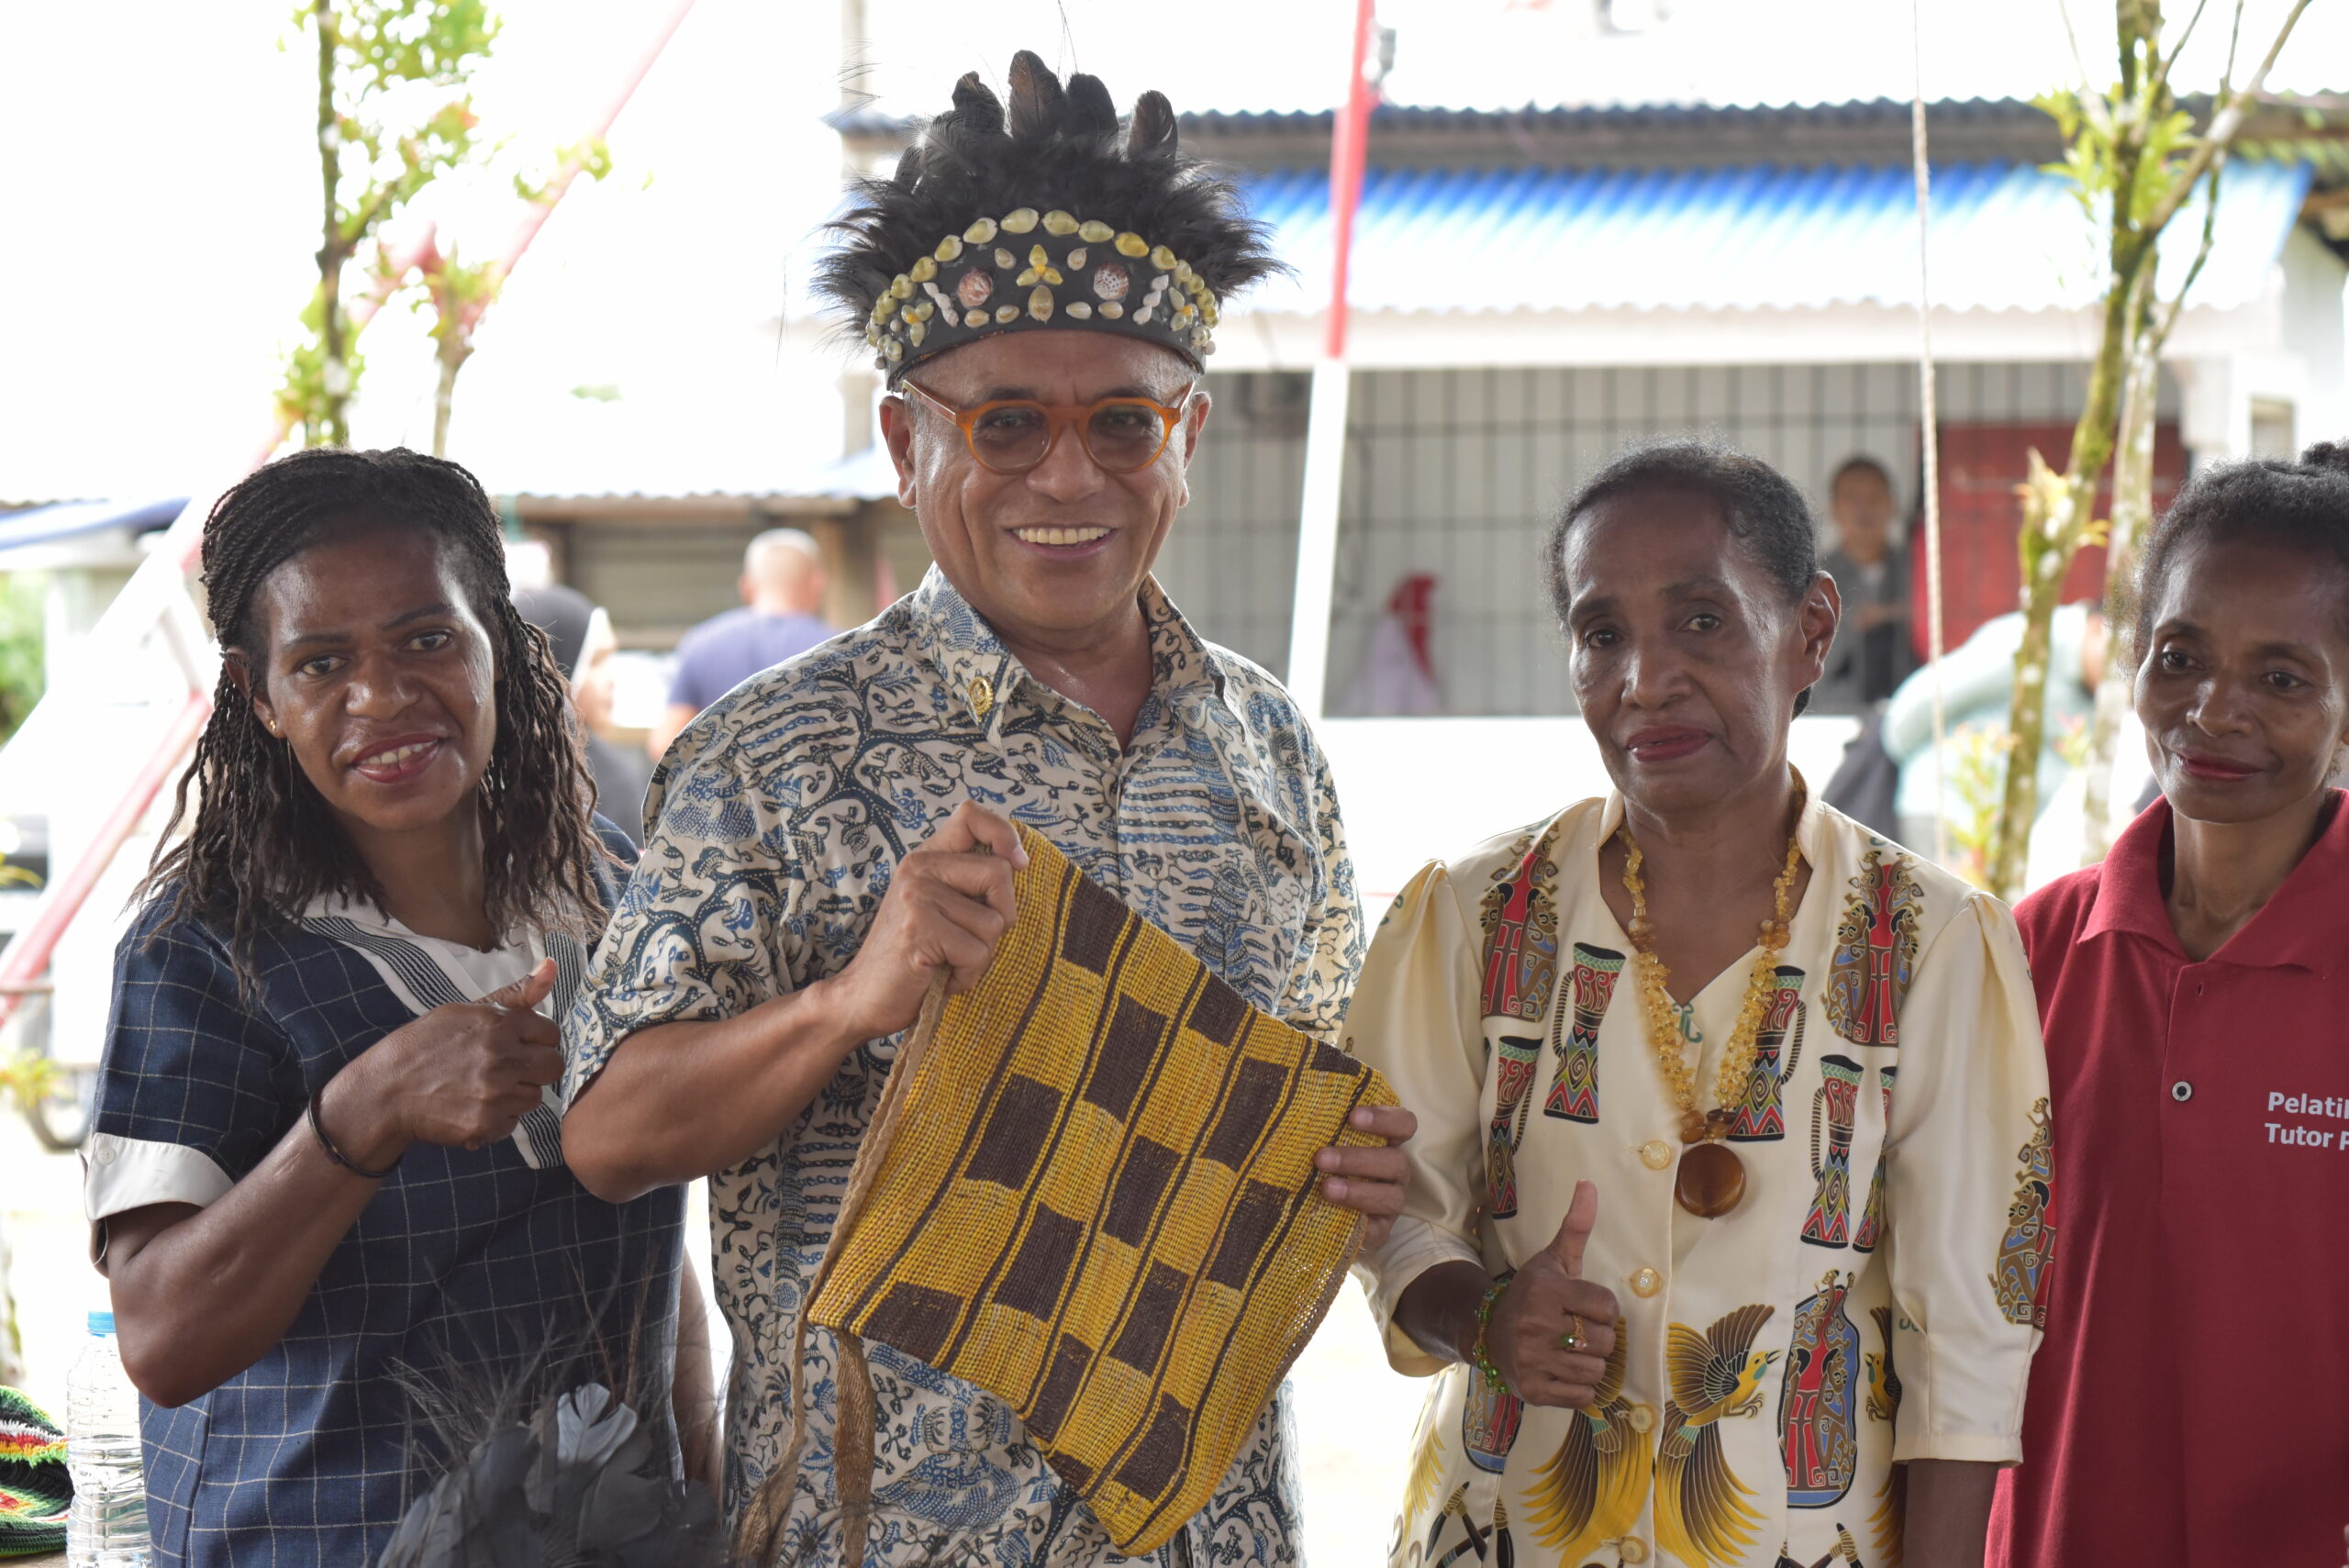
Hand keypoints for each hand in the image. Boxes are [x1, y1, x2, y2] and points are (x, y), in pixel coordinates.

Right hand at [331, 959, 564, 1160]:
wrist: (384, 1092)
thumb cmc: (425, 1047)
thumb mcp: (465, 1011)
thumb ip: (515, 994)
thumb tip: (551, 966)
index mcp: (499, 1023)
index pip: (552, 1034)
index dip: (536, 1040)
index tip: (518, 1045)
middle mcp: (501, 1057)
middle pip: (553, 1067)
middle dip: (536, 1068)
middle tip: (508, 1069)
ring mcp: (494, 1093)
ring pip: (535, 1096)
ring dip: (516, 1094)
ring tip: (484, 1088)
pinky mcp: (485, 1124)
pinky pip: (513, 1122)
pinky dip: (497, 1119)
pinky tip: (472, 1107)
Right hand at [822, 801, 1027, 1043]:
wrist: (863, 998)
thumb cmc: (914, 959)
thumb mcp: (940, 909)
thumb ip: (968, 884)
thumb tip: (1020, 864)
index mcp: (926, 858)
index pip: (971, 815)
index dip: (1004, 834)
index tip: (1019, 863)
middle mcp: (918, 869)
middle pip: (999, 873)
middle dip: (1002, 916)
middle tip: (969, 940)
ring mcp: (916, 896)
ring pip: (993, 921)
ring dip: (981, 954)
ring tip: (948, 961)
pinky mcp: (919, 928)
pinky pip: (977, 951)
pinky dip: (969, 974)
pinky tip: (942, 977)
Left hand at [1317, 1104, 1416, 1249]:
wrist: (1310, 1216)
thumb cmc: (1315, 1165)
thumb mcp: (1314, 1141)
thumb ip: (1310, 1122)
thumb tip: (1277, 1095)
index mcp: (1385, 1142)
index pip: (1404, 1124)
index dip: (1385, 1118)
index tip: (1352, 1116)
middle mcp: (1393, 1171)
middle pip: (1395, 1160)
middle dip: (1358, 1158)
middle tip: (1321, 1158)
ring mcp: (1390, 1202)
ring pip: (1391, 1196)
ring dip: (1358, 1191)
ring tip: (1325, 1189)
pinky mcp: (1380, 1231)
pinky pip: (1378, 1230)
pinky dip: (1359, 1223)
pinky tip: (1335, 1216)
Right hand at [1482, 1181, 1620, 1406]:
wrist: (1488, 1332)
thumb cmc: (1532, 1295)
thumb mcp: (1553, 1259)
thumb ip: (1576, 1226)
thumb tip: (1589, 1184)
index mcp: (1547, 1291)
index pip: (1607, 1308)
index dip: (1602, 1310)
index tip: (1585, 1307)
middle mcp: (1537, 1325)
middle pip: (1604, 1343)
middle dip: (1598, 1339)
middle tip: (1577, 1331)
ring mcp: (1533, 1359)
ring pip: (1595, 1372)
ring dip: (1589, 1364)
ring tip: (1570, 1352)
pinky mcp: (1533, 1389)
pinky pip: (1581, 1397)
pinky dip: (1579, 1389)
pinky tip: (1562, 1372)